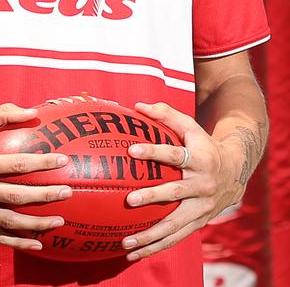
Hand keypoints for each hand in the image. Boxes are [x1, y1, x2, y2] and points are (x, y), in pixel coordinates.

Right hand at [0, 102, 72, 251]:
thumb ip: (2, 114)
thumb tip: (34, 112)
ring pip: (7, 221)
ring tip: (60, 220)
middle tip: (68, 192)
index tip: (63, 160)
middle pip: (14, 196)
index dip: (40, 163)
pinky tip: (37, 243)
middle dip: (44, 195)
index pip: (13, 164)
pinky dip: (16, 242)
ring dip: (36, 223)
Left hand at [120, 102, 243, 260]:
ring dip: (150, 234)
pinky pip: (175, 238)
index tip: (131, 151)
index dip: (153, 152)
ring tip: (126, 240)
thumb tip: (137, 106)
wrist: (234, 172)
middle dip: (152, 197)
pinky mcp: (199, 223)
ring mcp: (202, 208)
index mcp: (199, 159)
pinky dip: (155, 247)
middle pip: (175, 192)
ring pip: (175, 224)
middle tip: (129, 199)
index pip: (174, 154)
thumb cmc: (202, 145)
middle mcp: (202, 185)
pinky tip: (133, 252)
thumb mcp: (190, 126)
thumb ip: (165, 114)